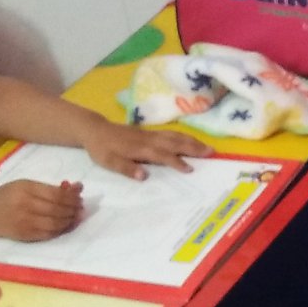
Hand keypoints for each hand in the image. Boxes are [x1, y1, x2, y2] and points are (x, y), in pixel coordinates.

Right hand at [0, 179, 83, 241]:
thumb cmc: (7, 195)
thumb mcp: (25, 185)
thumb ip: (49, 188)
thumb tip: (76, 188)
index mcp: (26, 189)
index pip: (56, 194)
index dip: (72, 197)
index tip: (79, 197)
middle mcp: (25, 206)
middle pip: (58, 209)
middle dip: (73, 209)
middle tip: (80, 207)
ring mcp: (25, 222)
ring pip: (56, 223)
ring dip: (70, 220)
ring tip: (75, 216)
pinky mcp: (25, 235)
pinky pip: (49, 234)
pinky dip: (61, 230)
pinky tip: (65, 225)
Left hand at [83, 120, 211, 178]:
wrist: (95, 130)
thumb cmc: (101, 149)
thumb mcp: (109, 162)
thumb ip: (126, 168)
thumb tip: (144, 176)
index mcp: (140, 149)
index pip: (162, 155)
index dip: (176, 162)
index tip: (191, 169)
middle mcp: (149, 140)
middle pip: (174, 142)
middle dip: (193, 147)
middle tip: (212, 152)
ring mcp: (150, 134)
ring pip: (175, 136)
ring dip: (192, 141)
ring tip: (207, 147)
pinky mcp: (149, 132)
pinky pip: (170, 133)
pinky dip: (183, 136)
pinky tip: (190, 140)